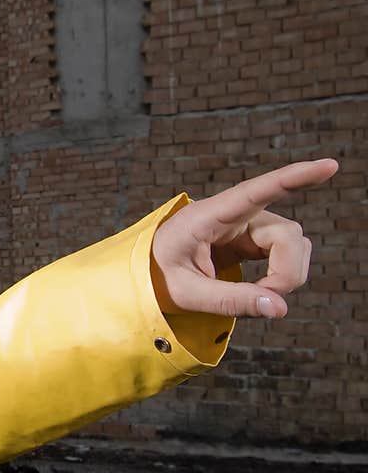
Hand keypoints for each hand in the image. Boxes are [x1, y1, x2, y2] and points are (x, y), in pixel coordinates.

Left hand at [150, 158, 338, 317]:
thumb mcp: (187, 293)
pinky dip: (281, 275)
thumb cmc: (156, 277)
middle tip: (266, 299)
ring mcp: (243, 227)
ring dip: (286, 273)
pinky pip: (284, 253)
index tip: (329, 165)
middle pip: (287, 233)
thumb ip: (231, 301)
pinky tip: (262, 290)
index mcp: (206, 217)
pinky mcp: (249, 241)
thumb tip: (280, 307)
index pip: (255, 192)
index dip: (293, 178)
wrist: (143, 275)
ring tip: (257, 296)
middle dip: (287, 270)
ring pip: (292, 243)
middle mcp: (231, 216)